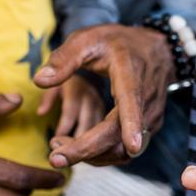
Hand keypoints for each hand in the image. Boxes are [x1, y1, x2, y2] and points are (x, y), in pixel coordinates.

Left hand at [33, 24, 173, 167]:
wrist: (156, 50)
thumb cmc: (117, 43)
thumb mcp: (87, 39)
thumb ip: (63, 59)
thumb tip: (39, 81)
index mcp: (130, 74)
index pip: (132, 102)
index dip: (131, 125)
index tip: (131, 146)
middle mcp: (145, 99)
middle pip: (120, 134)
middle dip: (87, 150)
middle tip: (53, 156)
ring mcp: (150, 117)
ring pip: (123, 149)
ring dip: (91, 155)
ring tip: (60, 146)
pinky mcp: (149, 129)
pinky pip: (124, 149)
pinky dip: (101, 153)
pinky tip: (79, 146)